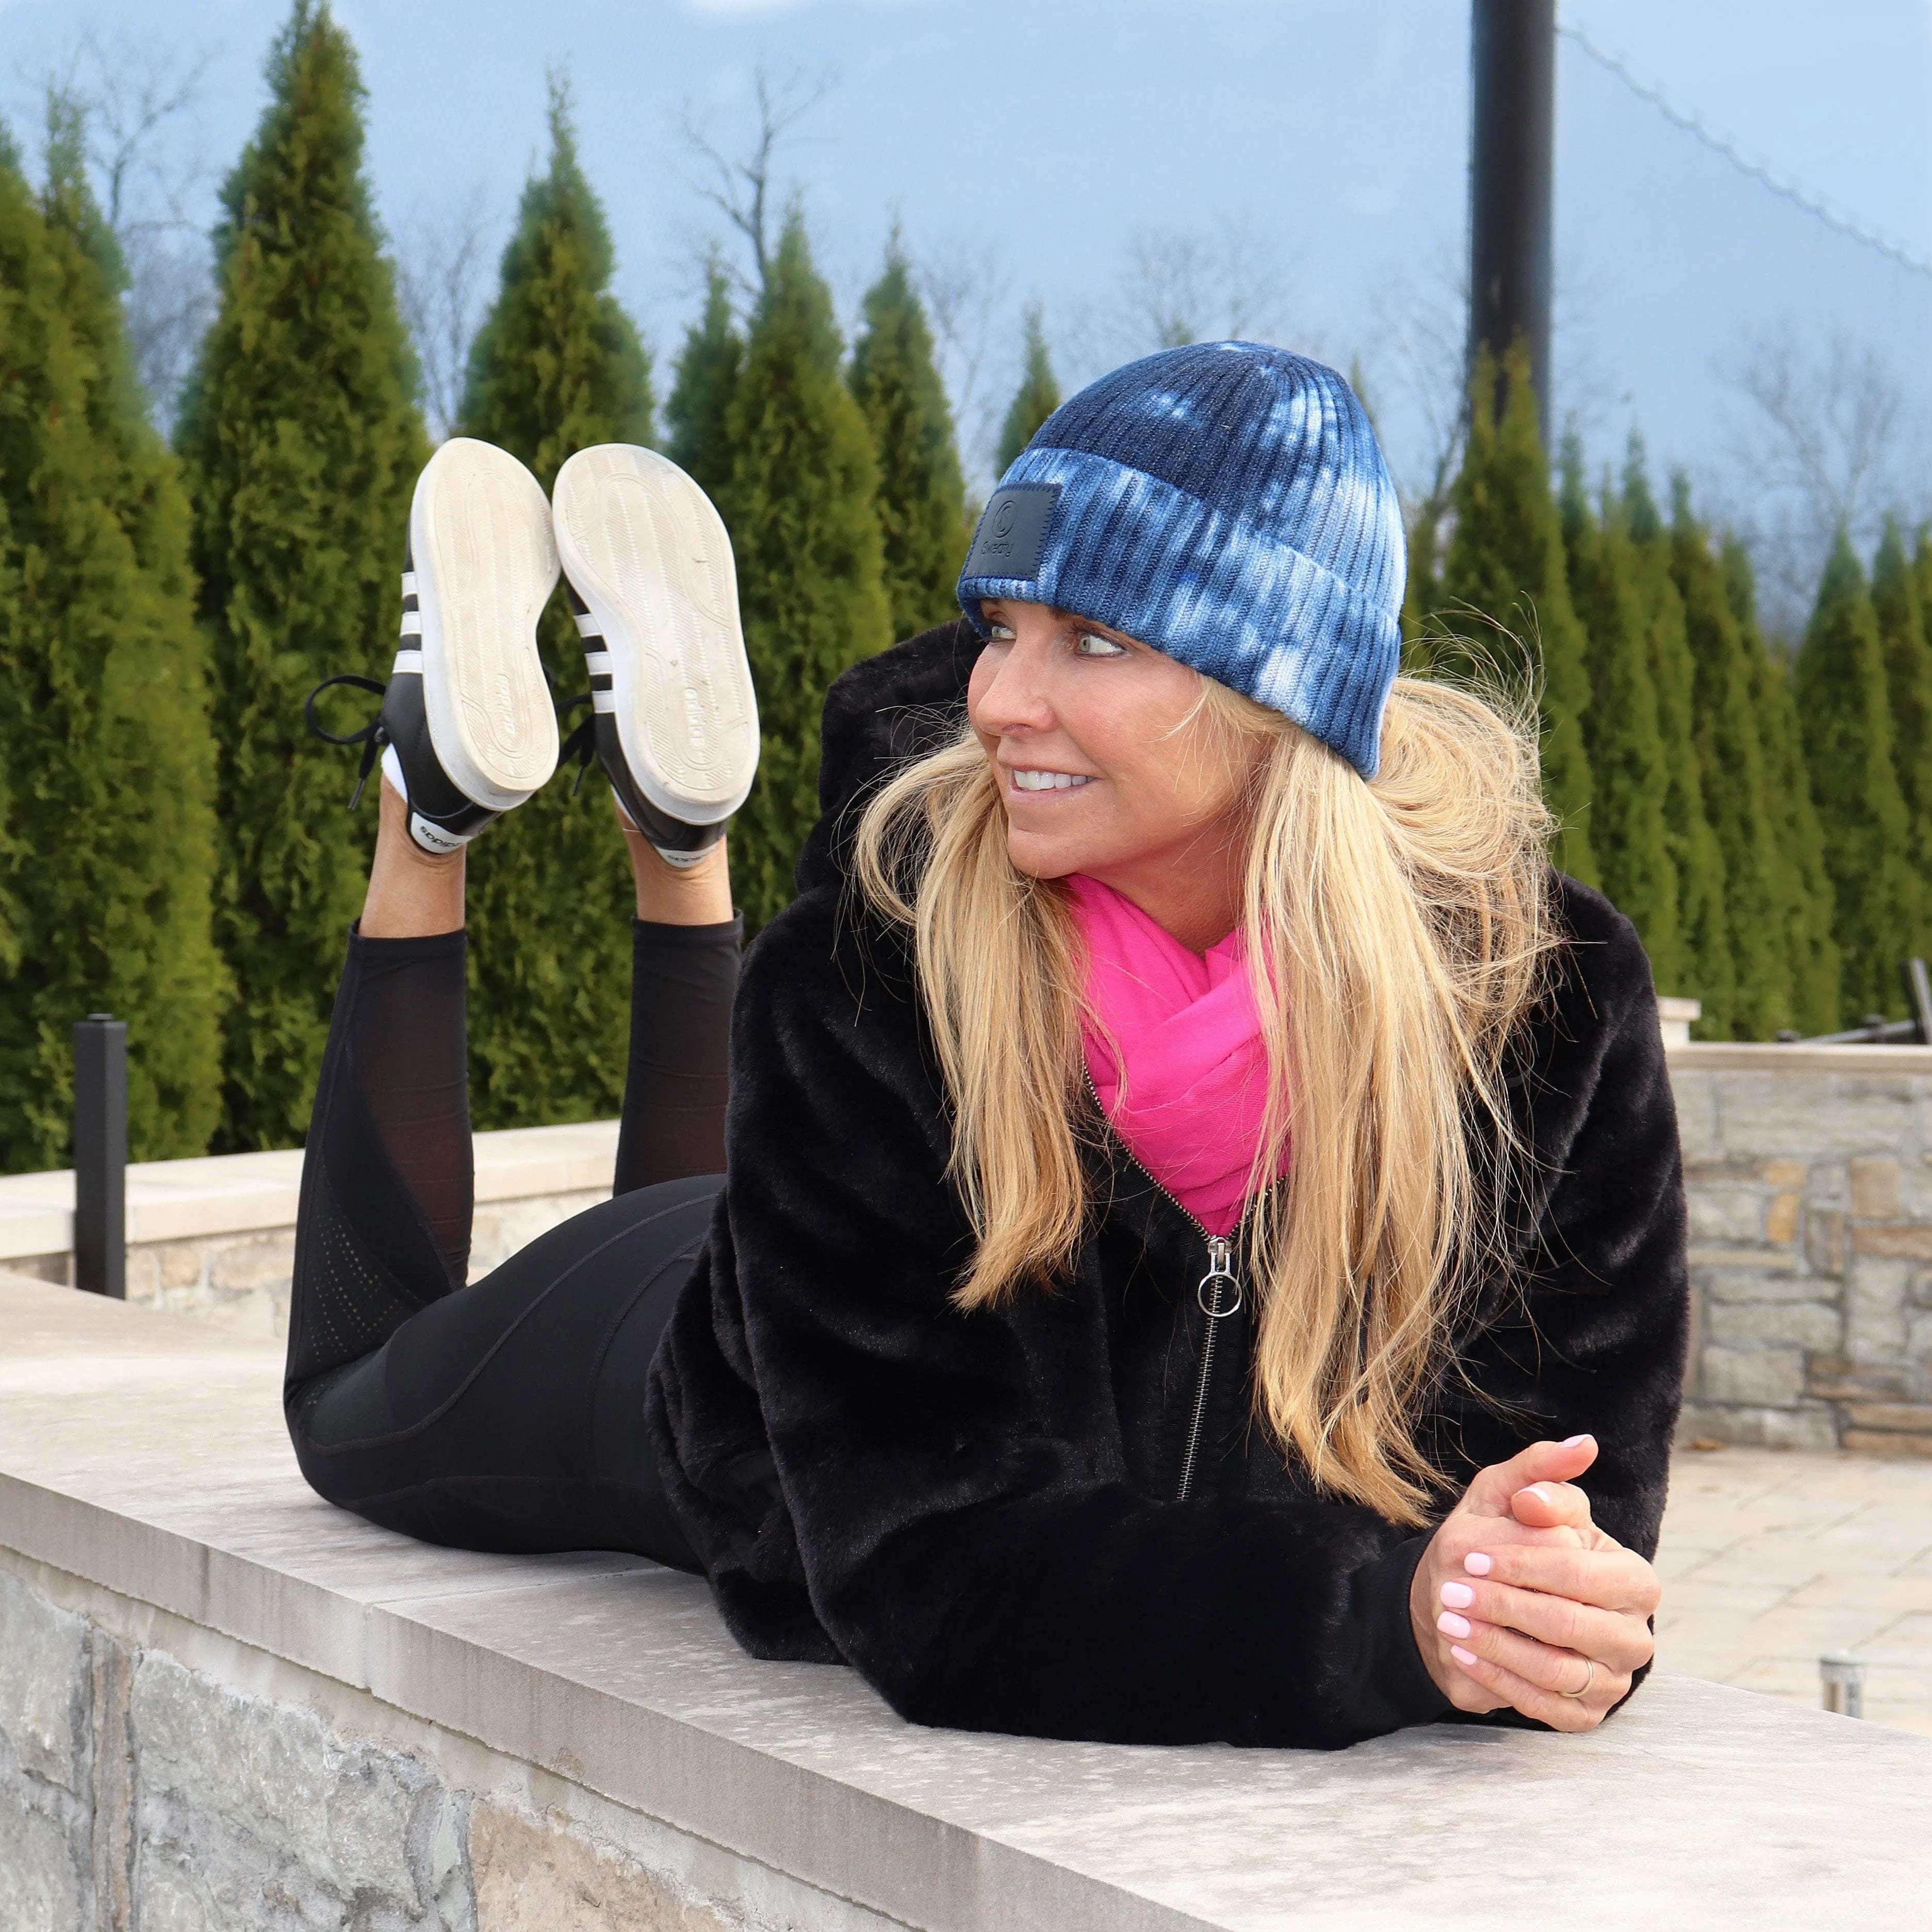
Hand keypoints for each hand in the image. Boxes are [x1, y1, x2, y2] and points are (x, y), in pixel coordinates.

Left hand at [1409, 1434, 1660, 1732]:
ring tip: (1449, 1622)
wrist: (1469, 1601)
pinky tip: (1463, 1653)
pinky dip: (1497, 1679)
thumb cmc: (1497, 1541)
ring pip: (1556, 1669)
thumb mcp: (1505, 1497)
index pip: (1581, 1571)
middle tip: (1452, 1594)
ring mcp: (1613, 1678)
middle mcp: (1633, 1631)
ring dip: (1495, 1645)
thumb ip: (1539, 1476)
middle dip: (1505, 1606)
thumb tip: (1584, 1446)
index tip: (1471, 1554)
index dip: (1524, 1563)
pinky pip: (1545, 1706)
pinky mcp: (1585, 1714)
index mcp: (1631, 1576)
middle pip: (1571, 1622)